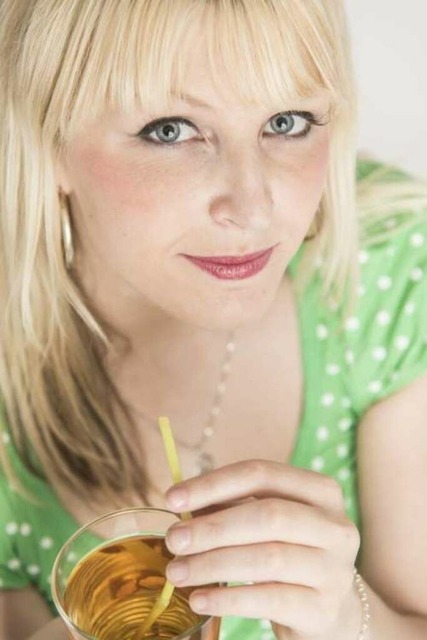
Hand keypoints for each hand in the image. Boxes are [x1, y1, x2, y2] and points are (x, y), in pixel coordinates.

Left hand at [164, 460, 360, 639]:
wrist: (331, 610)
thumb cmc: (290, 553)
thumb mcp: (270, 523)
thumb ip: (233, 506)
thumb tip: (182, 503)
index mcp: (320, 491)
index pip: (262, 474)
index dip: (214, 483)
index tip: (172, 498)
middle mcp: (335, 526)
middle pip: (267, 515)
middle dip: (212, 527)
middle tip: (173, 540)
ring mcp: (334, 569)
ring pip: (267, 558)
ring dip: (213, 564)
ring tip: (177, 571)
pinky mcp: (323, 609)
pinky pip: (268, 600)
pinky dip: (228, 599)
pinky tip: (199, 598)